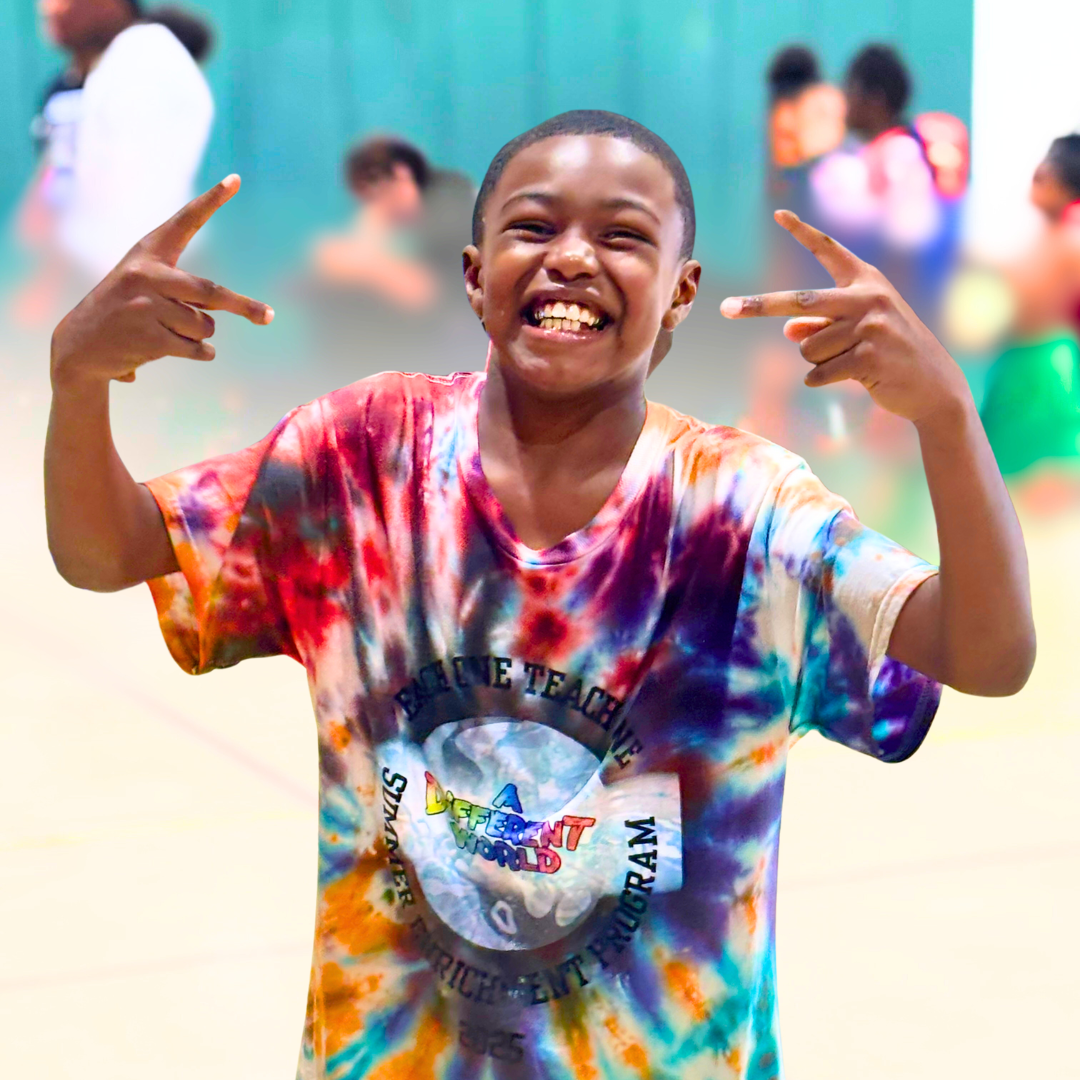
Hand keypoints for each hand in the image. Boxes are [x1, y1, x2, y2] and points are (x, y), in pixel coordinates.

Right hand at [50, 175, 272, 388]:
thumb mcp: (143, 286)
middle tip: (268, 316)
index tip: (235, 179)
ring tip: (170, 332)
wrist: (80, 346)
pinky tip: (175, 348)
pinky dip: (199, 353)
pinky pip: (197, 349)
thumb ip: (182, 289)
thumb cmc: (124, 312)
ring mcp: (146, 307)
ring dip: (200, 335)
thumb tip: (226, 310)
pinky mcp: (149, 338)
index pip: (184, 222)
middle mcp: (146, 275)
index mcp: (147, 254)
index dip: (211, 200)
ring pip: (205, 326)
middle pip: (211, 292)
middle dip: (243, 307)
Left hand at [721, 211, 970, 426]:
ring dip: (817, 360)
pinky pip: (818, 373)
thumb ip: (822, 325)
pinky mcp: (869, 358)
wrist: (934, 385)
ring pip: (806, 347)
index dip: (802, 232)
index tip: (778, 214)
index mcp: (866, 281)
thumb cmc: (890, 353)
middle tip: (724, 308)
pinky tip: (853, 377)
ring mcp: (870, 327)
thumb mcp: (857, 331)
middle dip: (759, 307)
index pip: (829, 250)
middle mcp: (868, 298)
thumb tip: (788, 331)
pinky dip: (822, 380)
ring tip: (850, 361)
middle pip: (798, 302)